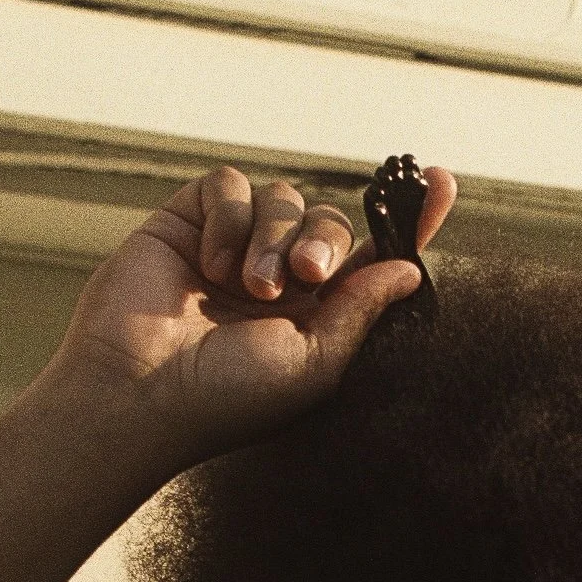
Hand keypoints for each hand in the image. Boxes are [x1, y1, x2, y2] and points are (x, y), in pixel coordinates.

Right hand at [49, 163, 457, 467]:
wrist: (139, 393)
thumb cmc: (226, 399)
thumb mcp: (314, 365)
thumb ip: (361, 313)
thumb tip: (410, 270)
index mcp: (317, 318)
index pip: (372, 260)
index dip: (408, 224)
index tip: (442, 182)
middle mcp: (280, 281)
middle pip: (332, 223)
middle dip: (327, 242)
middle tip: (305, 277)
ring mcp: (235, 249)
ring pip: (284, 199)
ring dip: (274, 237)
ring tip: (248, 288)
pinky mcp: (192, 222)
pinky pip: (231, 187)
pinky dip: (230, 220)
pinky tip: (211, 266)